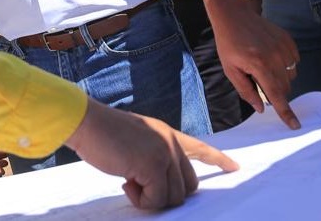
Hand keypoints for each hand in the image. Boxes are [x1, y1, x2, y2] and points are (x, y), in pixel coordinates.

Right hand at [65, 101, 237, 209]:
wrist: (86, 121)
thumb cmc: (101, 132)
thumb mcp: (134, 141)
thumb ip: (150, 156)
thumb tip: (156, 185)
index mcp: (165, 133)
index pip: (198, 147)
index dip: (217, 160)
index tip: (234, 167)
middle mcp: (170, 142)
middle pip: (188, 185)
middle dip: (166, 194)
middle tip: (137, 186)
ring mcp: (163, 153)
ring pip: (174, 197)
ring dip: (150, 198)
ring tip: (128, 182)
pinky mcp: (153, 166)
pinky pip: (156, 199)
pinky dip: (141, 200)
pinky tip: (125, 183)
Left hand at [207, 0, 299, 128]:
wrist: (233, 15)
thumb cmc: (228, 43)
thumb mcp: (230, 69)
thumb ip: (245, 90)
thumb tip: (261, 108)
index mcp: (259, 65)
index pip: (276, 94)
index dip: (285, 112)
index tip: (294, 125)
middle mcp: (275, 56)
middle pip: (285, 87)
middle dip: (275, 90)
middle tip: (257, 79)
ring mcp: (284, 47)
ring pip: (291, 75)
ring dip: (280, 78)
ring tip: (261, 65)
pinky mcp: (288, 40)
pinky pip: (294, 61)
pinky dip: (285, 64)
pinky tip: (269, 56)